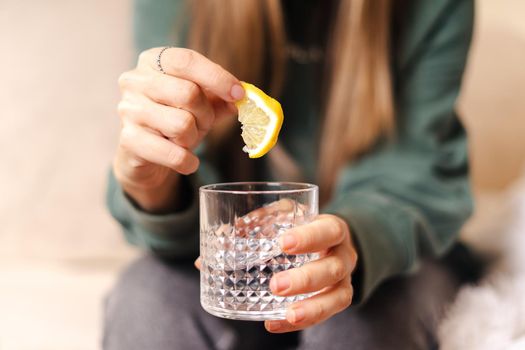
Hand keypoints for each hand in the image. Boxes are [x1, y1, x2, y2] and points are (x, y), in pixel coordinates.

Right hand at [114, 47, 243, 210]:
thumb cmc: (174, 118)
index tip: (239, 94)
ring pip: (182, 124)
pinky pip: (173, 154)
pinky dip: (188, 161)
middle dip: (205, 114)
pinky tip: (188, 161)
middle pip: (188, 93)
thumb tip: (243, 98)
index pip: (187, 60)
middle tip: (204, 123)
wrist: (144, 153)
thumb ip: (221, 96)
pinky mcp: (128, 140)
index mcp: (153, 61)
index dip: (217, 77)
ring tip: (186, 139)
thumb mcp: (200, 103)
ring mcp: (128, 110)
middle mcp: (135, 81)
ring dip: (194, 137)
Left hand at [264, 214, 357, 332]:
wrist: (330, 241)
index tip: (283, 243)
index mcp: (333, 228)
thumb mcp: (287, 216)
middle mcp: (344, 255)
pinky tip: (275, 323)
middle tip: (276, 285)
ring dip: (312, 308)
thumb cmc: (303, 227)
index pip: (329, 230)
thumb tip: (224, 238)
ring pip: (338, 297)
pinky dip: (302, 322)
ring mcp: (344, 280)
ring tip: (289, 314)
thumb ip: (262, 221)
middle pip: (333, 268)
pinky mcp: (338, 299)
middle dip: (305, 279)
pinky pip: (326, 315)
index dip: (309, 238)